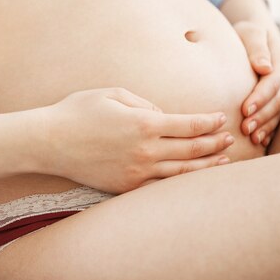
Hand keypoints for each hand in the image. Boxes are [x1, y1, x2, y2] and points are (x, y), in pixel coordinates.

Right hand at [41, 88, 234, 193]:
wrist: (49, 142)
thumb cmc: (79, 111)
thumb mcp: (113, 93)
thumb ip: (144, 102)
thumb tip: (163, 115)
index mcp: (144, 123)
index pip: (188, 125)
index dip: (208, 122)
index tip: (221, 119)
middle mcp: (145, 150)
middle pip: (191, 149)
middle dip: (214, 143)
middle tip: (230, 139)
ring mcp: (136, 171)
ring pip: (181, 172)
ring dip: (205, 166)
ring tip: (223, 161)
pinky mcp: (125, 186)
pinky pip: (160, 185)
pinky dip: (180, 182)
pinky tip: (191, 178)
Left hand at [233, 20, 279, 145]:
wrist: (254, 35)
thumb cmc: (248, 33)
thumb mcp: (251, 32)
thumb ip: (256, 47)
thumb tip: (264, 67)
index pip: (272, 82)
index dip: (260, 97)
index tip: (244, 110)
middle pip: (276, 100)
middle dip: (262, 116)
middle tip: (245, 129)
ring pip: (278, 111)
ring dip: (266, 126)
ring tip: (251, 138)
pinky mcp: (277, 99)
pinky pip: (276, 117)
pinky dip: (269, 129)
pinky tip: (260, 141)